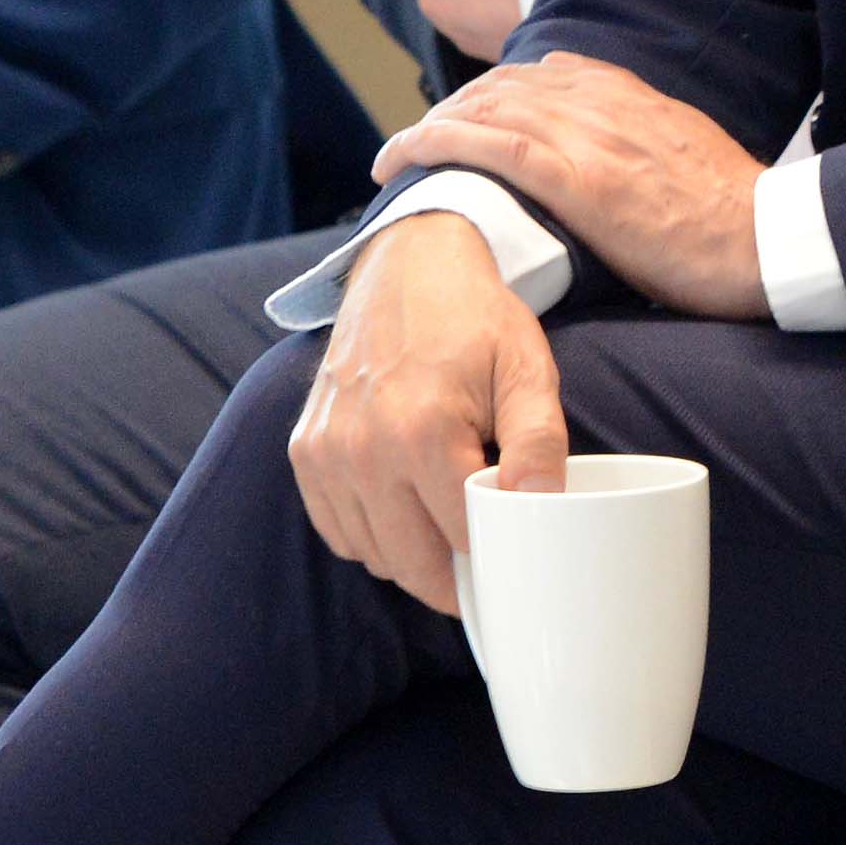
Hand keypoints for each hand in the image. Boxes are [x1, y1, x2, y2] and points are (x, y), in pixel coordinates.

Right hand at [290, 207, 574, 608]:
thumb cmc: (475, 321)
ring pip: (374, 556)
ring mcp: (326, 453)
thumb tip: (540, 507)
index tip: (515, 560)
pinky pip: (339, 532)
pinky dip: (372, 536)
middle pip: (413, 564)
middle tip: (486, 561)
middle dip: (454, 577)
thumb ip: (540, 441)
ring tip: (447, 522)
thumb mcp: (527, 369)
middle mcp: (363, 449)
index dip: (496, 559)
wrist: (407, 268)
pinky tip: (404, 507)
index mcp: (423, 431)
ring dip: (412, 556)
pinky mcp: (305, 452)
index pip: (463, 542)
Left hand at [423, 50, 772, 321]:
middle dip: (452, 109)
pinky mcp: (576, 178)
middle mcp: (603, 102)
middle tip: (420, 145)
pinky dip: (433, 143)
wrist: (769, 238)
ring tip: (397, 157)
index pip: (543, 75)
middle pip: (502, 85)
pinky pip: (486, 145)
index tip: (471, 118)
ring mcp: (587, 136)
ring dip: (429, 126)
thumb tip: (622, 166)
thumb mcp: (689, 160)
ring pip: (484, 108)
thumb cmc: (737, 219)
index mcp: (631, 96)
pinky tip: (401, 156)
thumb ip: (647, 147)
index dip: (494, 94)